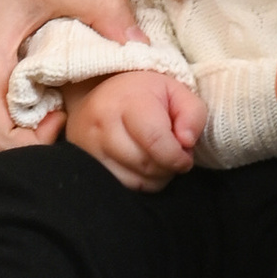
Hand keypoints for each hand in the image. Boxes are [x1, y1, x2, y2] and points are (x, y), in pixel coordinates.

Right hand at [0, 0, 144, 152]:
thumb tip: (140, 45)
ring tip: (51, 84)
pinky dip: (14, 107)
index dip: (37, 144)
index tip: (61, 114)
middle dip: (40, 131)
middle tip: (66, 97)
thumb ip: (103, 8)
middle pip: (2, 140)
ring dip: (28, 119)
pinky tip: (32, 79)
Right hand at [64, 68, 203, 192]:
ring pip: (134, 181)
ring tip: (158, 159)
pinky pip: (121, 186)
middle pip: (146, 165)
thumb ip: (192, 114)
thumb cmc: (143, 93)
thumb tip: (186, 142)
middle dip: (168, 167)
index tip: (185, 156)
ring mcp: (89, 145)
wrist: (98, 91)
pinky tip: (142, 166)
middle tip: (172, 155)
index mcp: (127, 102)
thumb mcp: (175, 91)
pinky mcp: (84, 161)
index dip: (177, 157)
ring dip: (155, 177)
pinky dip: (139, 182)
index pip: (156, 142)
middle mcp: (102, 124)